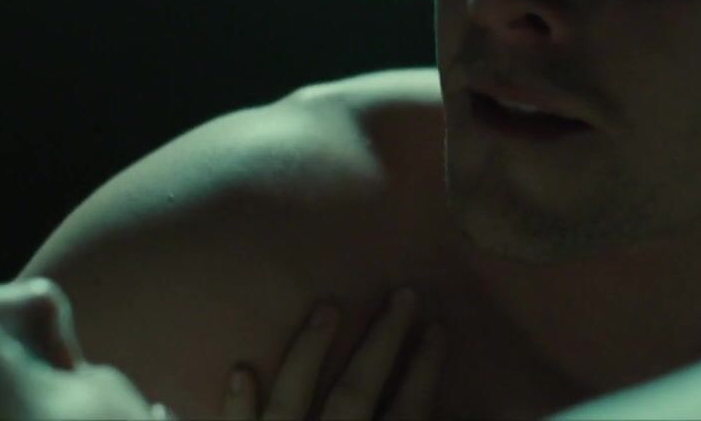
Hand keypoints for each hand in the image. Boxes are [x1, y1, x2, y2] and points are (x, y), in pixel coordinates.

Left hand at [219, 288, 445, 419]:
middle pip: (356, 392)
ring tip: (327, 307)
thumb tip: (462, 409)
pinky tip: (241, 369)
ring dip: (309, 352)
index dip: (426, 370)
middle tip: (404, 293)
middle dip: (382, 341)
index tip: (438, 327)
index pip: (407, 414)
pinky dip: (238, 403)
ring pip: (292, 401)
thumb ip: (411, 420)